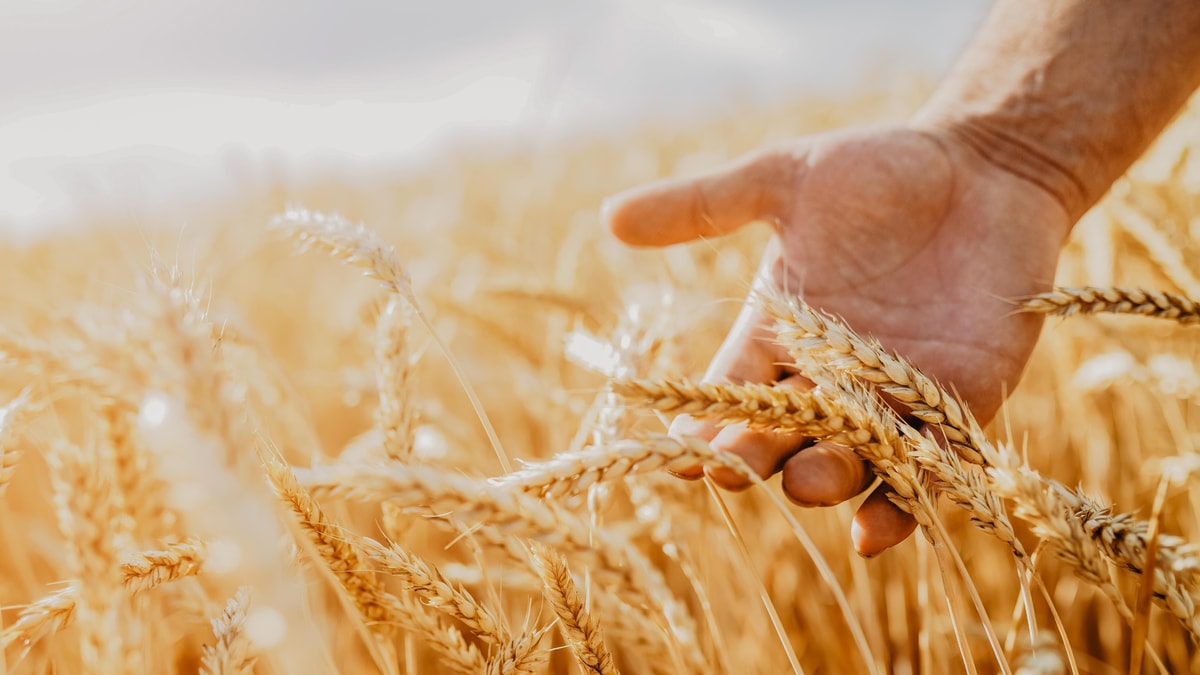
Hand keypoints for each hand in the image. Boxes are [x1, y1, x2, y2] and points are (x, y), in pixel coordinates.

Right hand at [603, 124, 1070, 555]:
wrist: (985, 165)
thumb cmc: (878, 169)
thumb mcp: (782, 180)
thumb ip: (701, 205)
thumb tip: (607, 216)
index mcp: (778, 335)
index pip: (729, 393)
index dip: (703, 425)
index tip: (678, 452)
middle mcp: (828, 377)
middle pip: (782, 434)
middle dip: (757, 454)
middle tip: (733, 469)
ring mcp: (895, 395)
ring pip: (850, 457)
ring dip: (825, 476)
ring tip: (805, 479)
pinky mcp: (961, 401)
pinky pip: (928, 464)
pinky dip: (903, 501)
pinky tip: (875, 530)